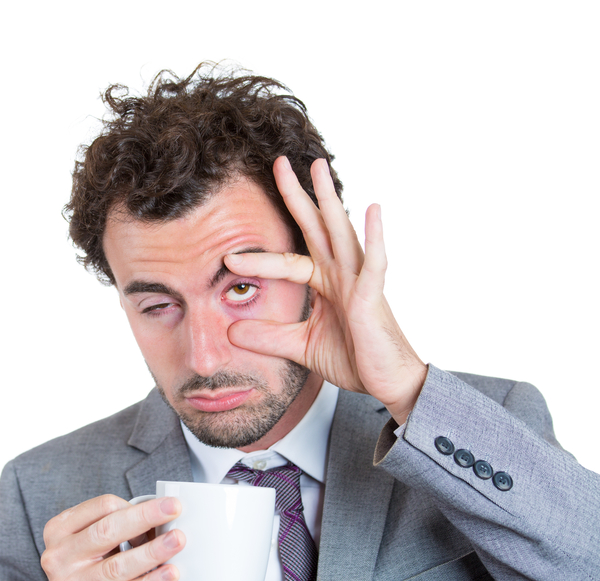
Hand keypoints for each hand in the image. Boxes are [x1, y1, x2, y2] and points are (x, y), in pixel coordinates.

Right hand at [41, 495, 184, 580]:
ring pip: (116, 566)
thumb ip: (119, 529)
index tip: (165, 505)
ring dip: (151, 551)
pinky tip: (170, 574)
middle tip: (174, 509)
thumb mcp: (98, 547)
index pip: (100, 507)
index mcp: (58, 531)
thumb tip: (163, 516)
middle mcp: (56, 557)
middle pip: (105, 531)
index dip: (134, 506)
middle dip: (145, 518)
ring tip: (177, 542)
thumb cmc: (97, 576)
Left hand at [224, 156, 426, 424]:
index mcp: (325, 283)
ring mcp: (359, 281)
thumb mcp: (299, 347)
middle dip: (297, 195)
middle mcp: (341, 274)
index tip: (226, 255)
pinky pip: (375, 262)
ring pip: (341, 232)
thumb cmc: (354, 358)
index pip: (286, 262)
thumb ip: (267, 337)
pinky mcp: (374, 296)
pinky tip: (372, 209)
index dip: (258, 258)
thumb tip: (230, 333)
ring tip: (318, 167)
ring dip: (330, 199)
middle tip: (279, 162)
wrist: (388, 384)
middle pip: (315, 227)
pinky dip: (374, 236)